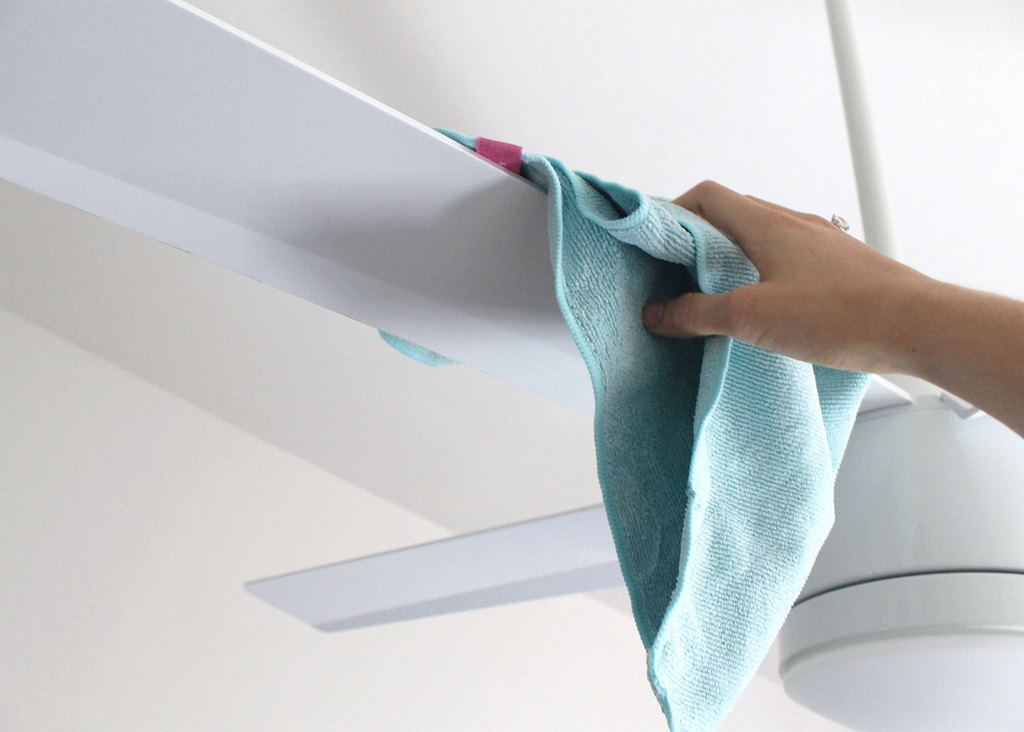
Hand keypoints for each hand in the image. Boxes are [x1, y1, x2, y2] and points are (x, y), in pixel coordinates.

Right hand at [641, 180, 934, 373]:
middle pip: (732, 215)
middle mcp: (794, 225)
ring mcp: (819, 245)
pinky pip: (788, 260)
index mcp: (766, 224)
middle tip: (675, 272)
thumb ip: (698, 313)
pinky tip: (764, 308)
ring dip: (731, 258)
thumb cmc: (845, 313)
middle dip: (697, 239)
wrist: (918, 326)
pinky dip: (763, 274)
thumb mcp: (752, 317)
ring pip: (761, 238)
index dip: (672, 212)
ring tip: (714, 294)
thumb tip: (660, 313)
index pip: (706, 197)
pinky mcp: (838, 269)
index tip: (653, 238)